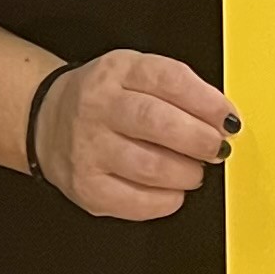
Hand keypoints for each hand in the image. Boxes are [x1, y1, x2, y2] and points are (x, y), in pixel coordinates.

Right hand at [30, 49, 230, 220]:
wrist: (46, 119)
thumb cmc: (105, 98)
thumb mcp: (135, 73)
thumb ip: (177, 88)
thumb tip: (222, 119)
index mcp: (117, 71)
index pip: (169, 80)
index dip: (207, 102)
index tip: (227, 118)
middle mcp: (98, 107)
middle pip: (159, 123)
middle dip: (200, 140)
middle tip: (216, 148)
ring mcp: (88, 149)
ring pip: (150, 167)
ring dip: (186, 173)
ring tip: (194, 170)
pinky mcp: (86, 187)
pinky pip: (136, 202)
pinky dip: (166, 200)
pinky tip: (172, 190)